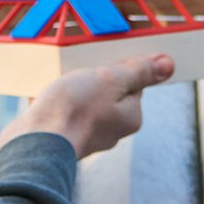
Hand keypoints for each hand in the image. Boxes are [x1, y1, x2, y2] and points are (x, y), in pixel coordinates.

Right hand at [0, 53, 173, 159]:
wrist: (34, 141)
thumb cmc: (74, 109)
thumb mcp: (111, 79)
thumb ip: (139, 72)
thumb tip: (169, 65)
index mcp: (130, 117)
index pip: (131, 82)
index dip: (115, 67)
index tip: (99, 62)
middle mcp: (112, 130)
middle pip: (108, 92)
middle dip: (93, 78)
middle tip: (77, 70)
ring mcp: (87, 135)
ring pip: (85, 101)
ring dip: (73, 88)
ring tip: (60, 83)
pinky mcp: (64, 136)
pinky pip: (65, 112)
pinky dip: (58, 102)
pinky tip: (47, 97)